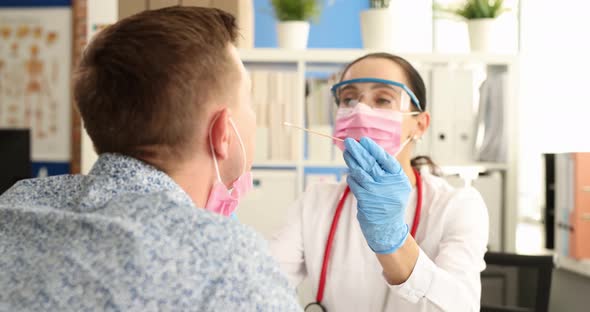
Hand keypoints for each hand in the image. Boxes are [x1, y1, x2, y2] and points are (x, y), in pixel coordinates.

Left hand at [343, 137, 411, 253]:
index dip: (374, 148)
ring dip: (351, 161)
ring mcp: (376, 192)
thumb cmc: (391, 201)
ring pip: (360, 172)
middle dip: (358, 151)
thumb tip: (368, 151)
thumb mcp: (397, 185)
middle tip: (348, 142)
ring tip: (346, 153)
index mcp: (398, 177)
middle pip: (370, 163)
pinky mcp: (365, 199)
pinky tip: (349, 173)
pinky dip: (351, 177)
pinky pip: (354, 184)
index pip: (385, 158)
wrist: (388, 226)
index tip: (364, 140)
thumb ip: (386, 170)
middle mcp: (388, 184)